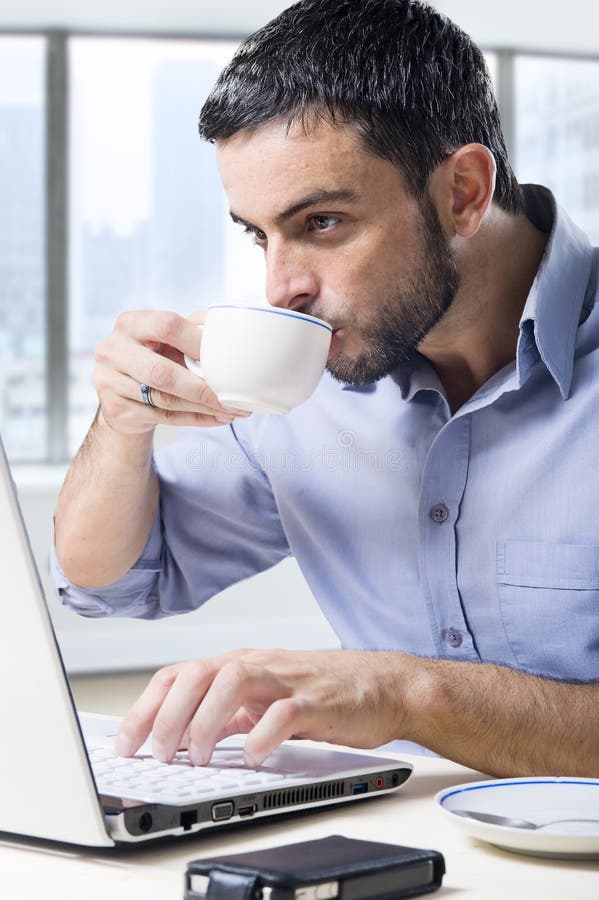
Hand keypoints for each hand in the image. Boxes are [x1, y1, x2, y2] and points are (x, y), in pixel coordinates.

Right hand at [94, 309, 249, 433]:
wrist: (119, 391)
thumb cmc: (153, 357)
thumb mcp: (165, 340)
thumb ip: (191, 332)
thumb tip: (226, 334)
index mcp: (130, 324)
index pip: (166, 326)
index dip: (197, 342)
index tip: (224, 358)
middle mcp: (113, 350)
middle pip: (162, 372)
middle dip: (202, 388)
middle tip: (232, 398)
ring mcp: (109, 382)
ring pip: (164, 400)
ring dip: (203, 407)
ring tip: (231, 410)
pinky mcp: (114, 410)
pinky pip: (163, 417)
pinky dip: (195, 419)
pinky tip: (216, 418)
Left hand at [115, 649, 412, 766]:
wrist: (383, 686)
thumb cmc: (322, 693)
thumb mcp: (264, 698)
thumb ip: (227, 713)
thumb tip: (182, 739)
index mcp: (240, 663)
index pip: (179, 674)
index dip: (146, 707)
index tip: (126, 743)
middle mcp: (258, 665)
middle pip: (197, 673)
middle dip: (167, 715)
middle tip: (158, 754)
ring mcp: (286, 680)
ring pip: (231, 682)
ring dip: (204, 721)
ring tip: (196, 757)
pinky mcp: (316, 701)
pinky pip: (282, 713)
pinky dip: (260, 736)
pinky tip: (251, 756)